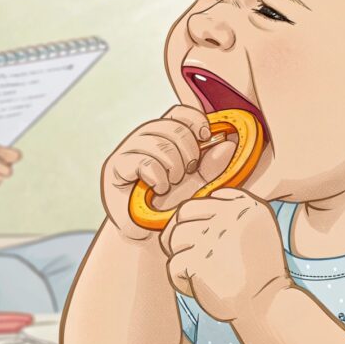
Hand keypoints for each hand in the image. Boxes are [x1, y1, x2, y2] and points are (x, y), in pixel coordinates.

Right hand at [101, 105, 237, 240]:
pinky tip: (158, 189)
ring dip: (173, 167)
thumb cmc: (170, 204)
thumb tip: (228, 144)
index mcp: (164, 135)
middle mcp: (145, 137)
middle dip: (188, 152)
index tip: (205, 137)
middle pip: (172, 126)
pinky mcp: (116, 166)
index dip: (195, 120)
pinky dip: (158, 177)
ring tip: (171, 184)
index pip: (179, 112)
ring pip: (159, 143)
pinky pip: (144, 162)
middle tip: (187, 172)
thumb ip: (213, 165)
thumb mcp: (198, 184)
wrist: (148, 231)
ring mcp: (128, 149)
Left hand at [160, 188, 291, 321]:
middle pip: (183, 215)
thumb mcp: (258, 227)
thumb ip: (230, 211)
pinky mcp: (198, 262)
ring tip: (198, 272)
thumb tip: (190, 209)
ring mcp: (212, 238)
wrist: (268, 304)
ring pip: (174, 237)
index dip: (196, 222)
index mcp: (245, 205)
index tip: (207, 242)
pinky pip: (173, 265)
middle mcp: (229, 216)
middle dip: (182, 235)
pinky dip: (181, 280)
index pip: (200, 202)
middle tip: (193, 256)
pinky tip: (198, 287)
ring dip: (181, 256)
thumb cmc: (258, 270)